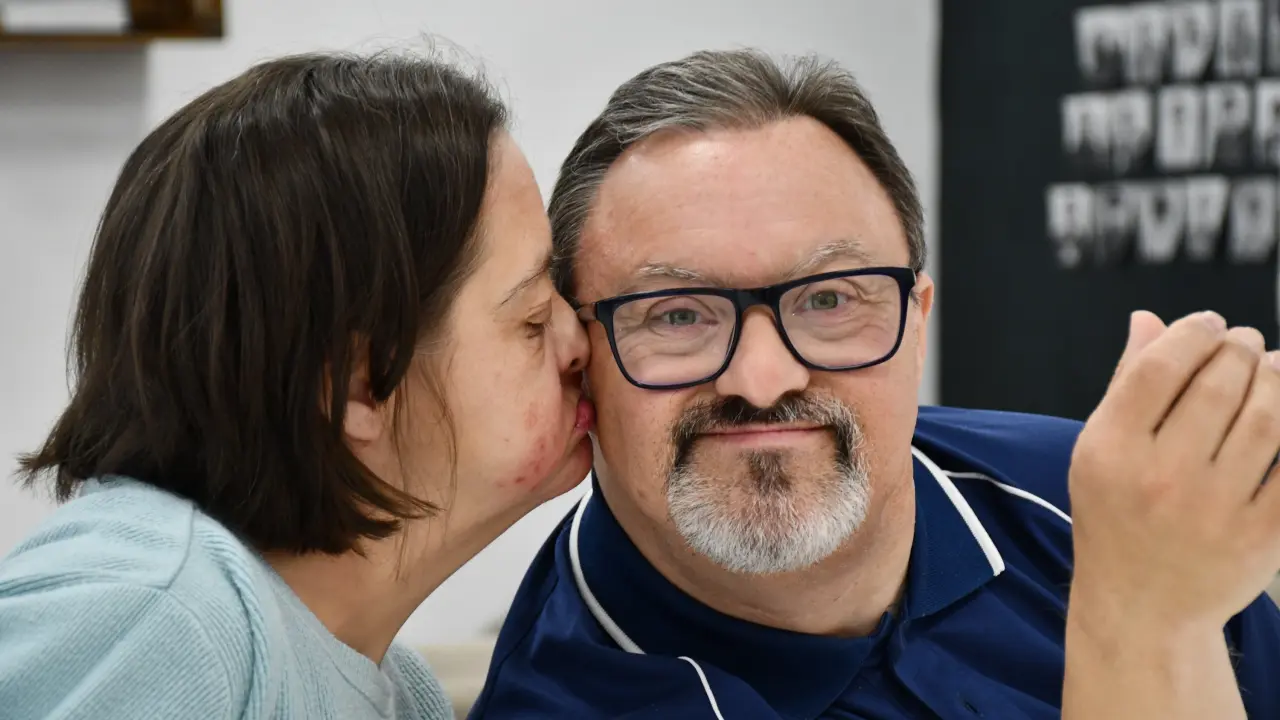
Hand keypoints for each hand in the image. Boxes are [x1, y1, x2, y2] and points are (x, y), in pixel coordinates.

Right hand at [1068, 310, 1279, 632]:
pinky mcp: (1262, 536)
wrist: (1142, 609)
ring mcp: (1215, 509)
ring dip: (1275, 378)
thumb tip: (1149, 320)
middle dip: (1240, 348)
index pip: (1160, 367)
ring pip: (1267, 416)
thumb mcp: (1098, 452)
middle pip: (1219, 384)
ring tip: (1270, 367)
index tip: (1208, 324)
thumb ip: (1126, 386)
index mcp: (1112, 451)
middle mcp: (1161, 477)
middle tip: (1243, 343)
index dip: (1192, 332)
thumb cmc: (1116, 518)